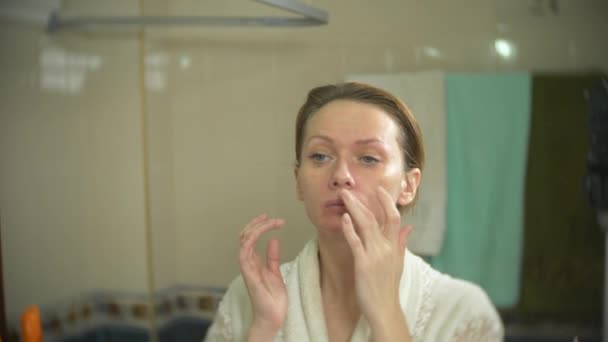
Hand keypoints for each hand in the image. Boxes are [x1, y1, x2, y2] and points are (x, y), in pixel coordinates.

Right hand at [238, 214, 286, 339]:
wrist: (272, 316)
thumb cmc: (273, 298)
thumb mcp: (276, 272)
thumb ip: (272, 257)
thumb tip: (274, 240)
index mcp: (254, 261)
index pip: (250, 238)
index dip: (257, 226)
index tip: (269, 218)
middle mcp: (248, 262)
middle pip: (245, 236)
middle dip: (256, 223)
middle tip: (269, 217)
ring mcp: (247, 267)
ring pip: (245, 241)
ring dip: (257, 228)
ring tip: (270, 222)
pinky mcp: (248, 273)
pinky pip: (244, 252)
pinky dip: (251, 240)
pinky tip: (262, 233)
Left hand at [339, 187, 412, 339]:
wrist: (385, 309)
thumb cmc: (388, 287)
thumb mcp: (399, 262)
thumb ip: (402, 243)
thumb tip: (409, 227)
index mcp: (395, 246)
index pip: (394, 217)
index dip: (386, 201)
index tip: (378, 189)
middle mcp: (387, 247)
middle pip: (378, 216)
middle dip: (365, 200)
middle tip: (351, 188)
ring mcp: (376, 255)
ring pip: (366, 224)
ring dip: (354, 208)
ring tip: (344, 196)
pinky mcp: (364, 264)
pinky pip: (356, 242)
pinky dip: (349, 228)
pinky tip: (344, 218)